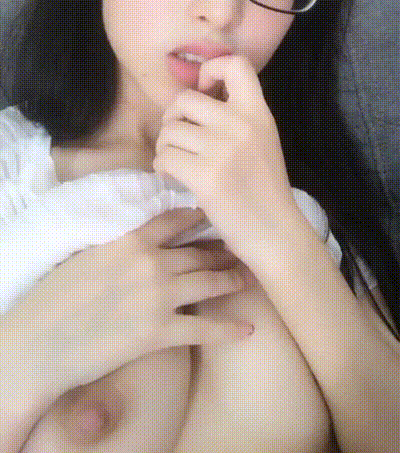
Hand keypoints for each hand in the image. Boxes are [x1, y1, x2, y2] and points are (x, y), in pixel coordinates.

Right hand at [4, 208, 253, 394]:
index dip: (199, 215)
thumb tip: (138, 237)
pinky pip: (204, 328)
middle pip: (199, 252)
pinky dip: (228, 329)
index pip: (175, 220)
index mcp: (132, 240)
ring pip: (209, 282)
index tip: (217, 210)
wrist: (44, 339)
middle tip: (244, 246)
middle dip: (224, 250)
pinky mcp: (161, 332)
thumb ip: (120, 242)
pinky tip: (247, 329)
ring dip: (232, 280)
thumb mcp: (90, 254)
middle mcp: (153, 263)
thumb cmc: (58, 295)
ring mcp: (160, 297)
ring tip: (249, 277)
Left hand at [153, 56, 301, 255]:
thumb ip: (237, 115)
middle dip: (173, 118)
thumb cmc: (264, 188)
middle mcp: (241, 124)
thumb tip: (195, 95)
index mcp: (259, 112)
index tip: (205, 90)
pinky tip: (174, 176)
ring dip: (165, 146)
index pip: (235, 64)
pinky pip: (164, 157)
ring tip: (178, 161)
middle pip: (185, 99)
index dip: (211, 68)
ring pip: (169, 131)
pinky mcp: (205, 176)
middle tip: (179, 138)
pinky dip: (162, 167)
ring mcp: (223, 149)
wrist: (275, 232)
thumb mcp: (262, 139)